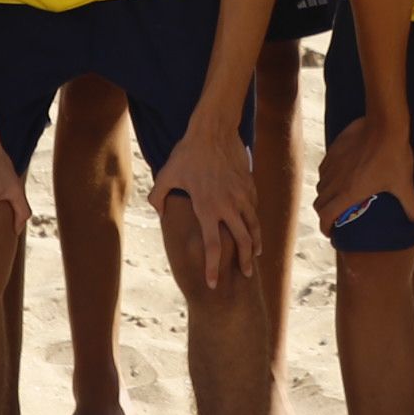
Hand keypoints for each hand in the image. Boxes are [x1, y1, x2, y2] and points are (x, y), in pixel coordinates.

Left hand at [155, 116, 262, 284]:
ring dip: (254, 243)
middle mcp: (228, 206)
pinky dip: (254, 221)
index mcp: (207, 208)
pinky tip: (252, 226)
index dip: (213, 268)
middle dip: (244, 262)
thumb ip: (159, 197)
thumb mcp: (166, 175)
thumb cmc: (187, 153)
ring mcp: (242, 196)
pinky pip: (254, 208)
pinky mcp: (250, 185)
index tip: (212, 284)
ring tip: (254, 254)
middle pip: (242, 242)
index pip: (213, 247)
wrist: (214, 129)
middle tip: (244, 275)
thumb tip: (159, 212)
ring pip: (253, 226)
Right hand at [312, 114, 413, 237]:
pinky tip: (338, 176)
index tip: (331, 232)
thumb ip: (410, 205)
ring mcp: (332, 164)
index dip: (325, 227)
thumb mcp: (404, 184)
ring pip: (320, 186)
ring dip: (325, 195)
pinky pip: (323, 169)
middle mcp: (335, 180)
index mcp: (349, 192)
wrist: (385, 124)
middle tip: (334, 217)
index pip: (326, 215)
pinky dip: (327, 178)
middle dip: (324, 214)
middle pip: (319, 203)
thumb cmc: (394, 156)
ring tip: (336, 198)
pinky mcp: (333, 150)